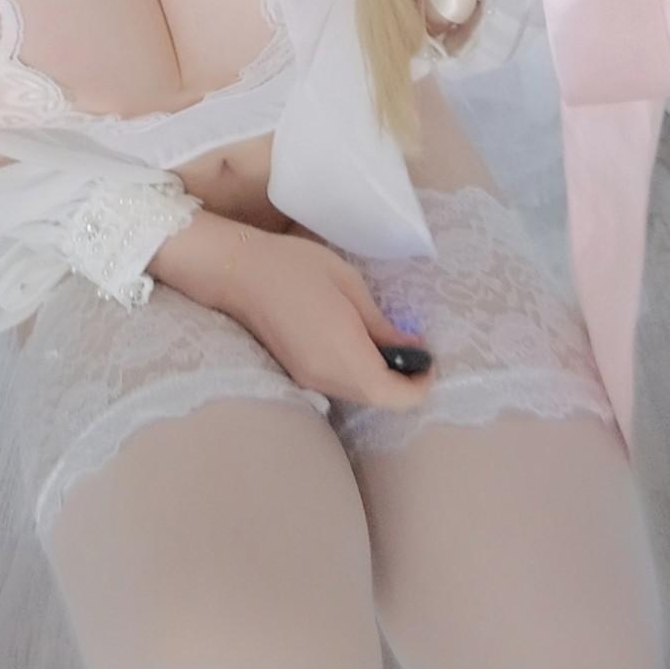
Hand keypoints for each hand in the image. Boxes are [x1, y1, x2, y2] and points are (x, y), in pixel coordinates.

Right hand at [220, 223, 436, 410]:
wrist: (240, 273)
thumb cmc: (297, 267)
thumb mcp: (349, 284)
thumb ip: (381, 324)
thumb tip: (412, 348)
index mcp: (345, 353)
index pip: (394, 395)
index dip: (419, 386)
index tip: (429, 360)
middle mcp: (328, 377)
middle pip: (379, 401)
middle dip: (404, 385)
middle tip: (416, 354)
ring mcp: (310, 380)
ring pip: (360, 396)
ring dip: (382, 382)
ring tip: (392, 348)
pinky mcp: (298, 375)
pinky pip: (341, 387)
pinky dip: (361, 376)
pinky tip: (362, 349)